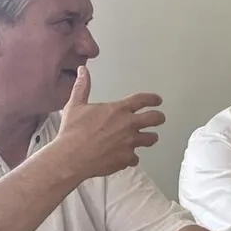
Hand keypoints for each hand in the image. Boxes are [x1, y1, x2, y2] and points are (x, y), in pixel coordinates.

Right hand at [55, 65, 165, 180]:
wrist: (71, 157)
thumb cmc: (72, 132)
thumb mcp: (75, 105)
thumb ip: (82, 86)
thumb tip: (82, 71)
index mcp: (118, 110)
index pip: (142, 100)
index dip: (153, 99)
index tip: (157, 100)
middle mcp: (128, 125)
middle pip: (155, 118)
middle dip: (159, 117)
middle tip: (160, 118)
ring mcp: (129, 143)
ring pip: (151, 139)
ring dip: (150, 137)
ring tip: (149, 137)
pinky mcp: (127, 159)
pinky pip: (135, 158)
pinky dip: (131, 158)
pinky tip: (127, 157)